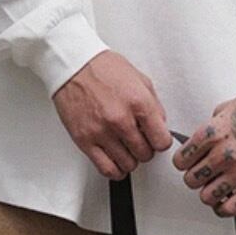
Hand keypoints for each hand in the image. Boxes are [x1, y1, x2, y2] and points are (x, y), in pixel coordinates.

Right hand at [52, 50, 171, 180]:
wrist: (73, 65)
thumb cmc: (103, 68)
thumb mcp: (139, 79)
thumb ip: (153, 104)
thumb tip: (160, 125)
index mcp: (139, 102)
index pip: (162, 140)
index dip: (161, 141)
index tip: (157, 139)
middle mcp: (121, 119)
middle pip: (146, 154)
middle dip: (146, 148)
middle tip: (140, 140)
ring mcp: (102, 132)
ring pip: (128, 164)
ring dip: (131, 158)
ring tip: (127, 148)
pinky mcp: (85, 140)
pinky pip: (107, 169)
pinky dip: (116, 170)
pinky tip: (117, 160)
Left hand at [173, 89, 235, 216]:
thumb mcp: (229, 107)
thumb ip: (212, 125)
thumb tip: (203, 140)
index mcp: (212, 132)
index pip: (181, 160)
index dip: (184, 162)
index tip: (188, 163)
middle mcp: (223, 154)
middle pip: (190, 180)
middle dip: (195, 178)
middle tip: (203, 174)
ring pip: (206, 197)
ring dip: (209, 193)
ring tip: (215, 186)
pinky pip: (230, 208)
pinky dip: (224, 208)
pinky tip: (226, 200)